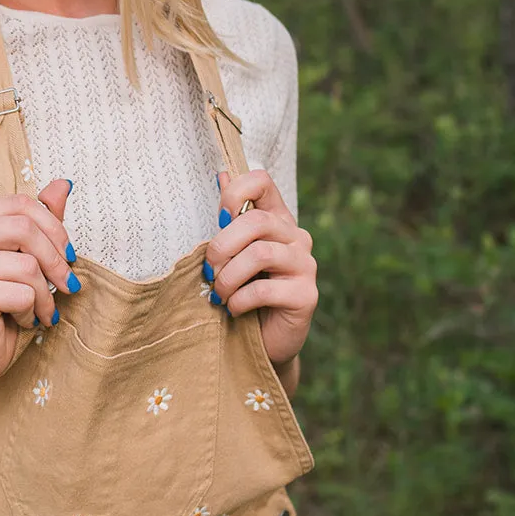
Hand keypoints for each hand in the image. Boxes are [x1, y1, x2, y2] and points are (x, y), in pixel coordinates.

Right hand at [0, 179, 77, 392]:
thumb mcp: (22, 260)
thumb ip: (39, 222)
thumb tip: (63, 183)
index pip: (20, 204)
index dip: (53, 227)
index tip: (67, 255)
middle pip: (25, 228)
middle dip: (55, 260)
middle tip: (67, 286)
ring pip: (28, 266)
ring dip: (45, 295)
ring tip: (40, 311)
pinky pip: (22, 294)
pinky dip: (33, 312)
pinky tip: (22, 322)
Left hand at [207, 169, 316, 372]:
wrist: (261, 341)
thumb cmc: (243, 291)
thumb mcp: (231, 253)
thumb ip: (229, 217)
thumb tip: (221, 174)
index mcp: (277, 219)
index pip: (262, 180)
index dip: (235, 192)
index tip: (217, 220)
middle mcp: (296, 237)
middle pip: (257, 221)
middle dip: (222, 245)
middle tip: (208, 270)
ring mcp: (305, 265)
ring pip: (260, 254)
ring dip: (228, 276)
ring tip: (219, 294)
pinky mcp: (306, 295)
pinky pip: (265, 289)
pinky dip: (239, 300)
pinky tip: (233, 309)